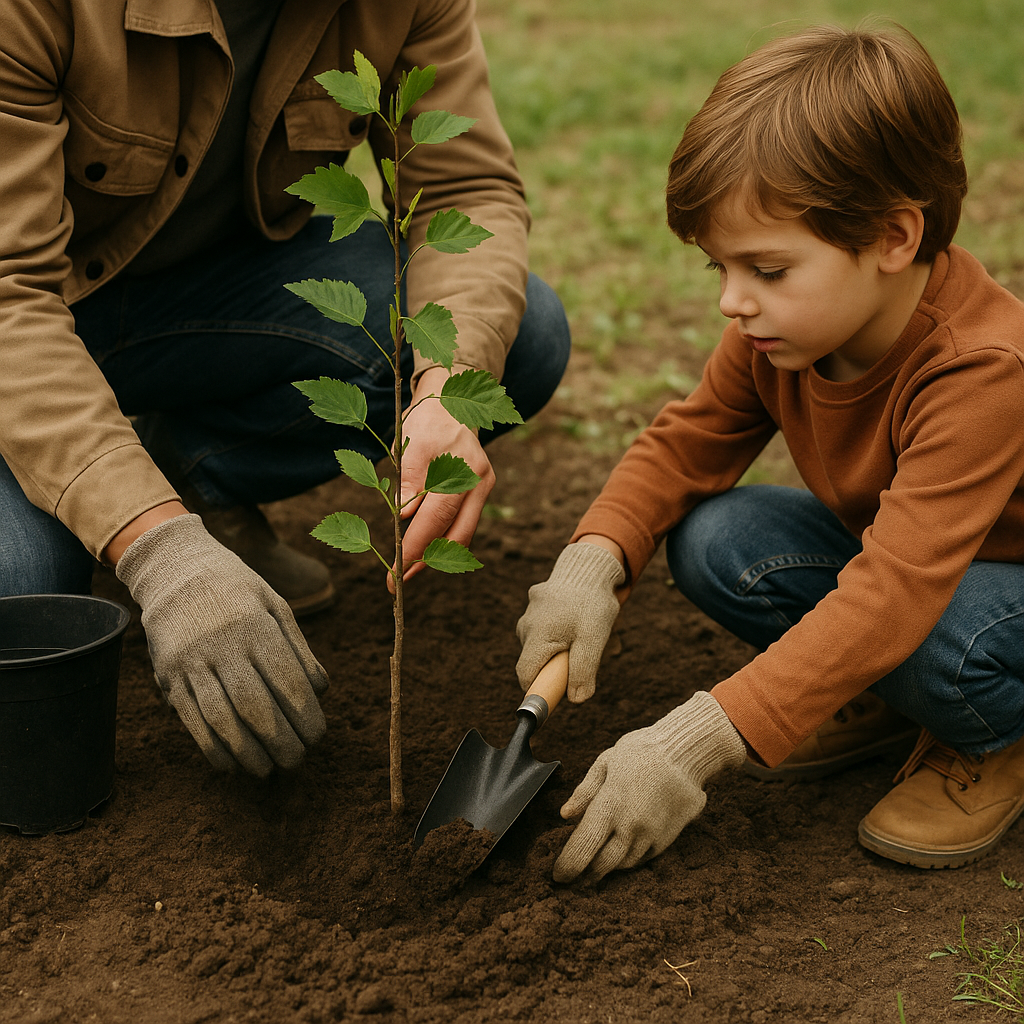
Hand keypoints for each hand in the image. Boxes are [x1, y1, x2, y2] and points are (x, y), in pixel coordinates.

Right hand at [115, 513, 328, 775]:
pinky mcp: (168, 675)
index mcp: (256, 626)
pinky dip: (212, 747)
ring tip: (267, 769)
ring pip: (222, 719)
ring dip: (247, 752)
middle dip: (280, 741)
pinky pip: (191, 720)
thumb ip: (299, 647)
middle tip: (297, 760)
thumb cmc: (237, 591)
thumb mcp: (275, 604)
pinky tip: (230, 763)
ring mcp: (192, 662)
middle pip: (255, 706)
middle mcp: (223, 645)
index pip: (286, 681)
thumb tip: (320, 691)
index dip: (304, 714)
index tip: (318, 735)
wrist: (175, 569)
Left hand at [391, 367, 493, 592]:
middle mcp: (479, 483)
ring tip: (409, 569)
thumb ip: (409, 478)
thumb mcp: (410, 444)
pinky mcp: (480, 493)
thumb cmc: (425, 423)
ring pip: (462, 534)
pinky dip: (443, 540)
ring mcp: (483, 489)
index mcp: (463, 469)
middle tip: (401, 579)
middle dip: (429, 560)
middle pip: (458, 535)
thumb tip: (406, 515)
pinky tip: (423, 551)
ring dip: (436, 554)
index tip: (395, 570)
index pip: (436, 519)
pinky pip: (462, 524)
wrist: (450, 405)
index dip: (415, 547)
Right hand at [516, 541, 625, 701]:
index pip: (526, 675)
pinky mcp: (537, 607)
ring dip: (570, 649)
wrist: (590, 566)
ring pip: (547, 646)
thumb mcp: (593, 639)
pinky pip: (551, 631)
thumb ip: (583, 670)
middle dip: (564, 666)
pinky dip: (569, 634)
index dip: (541, 689)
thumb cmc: (592, 602)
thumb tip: (577, 699)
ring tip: (594, 637)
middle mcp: (526, 626)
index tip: (561, 692)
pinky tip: (587, 625)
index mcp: (536, 635)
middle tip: (590, 656)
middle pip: (540, 662)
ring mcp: (530, 615)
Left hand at [552, 691, 745, 881]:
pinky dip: (629, 860)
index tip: (559, 876)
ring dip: (607, 868)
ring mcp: (650, 835)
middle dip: (586, 873)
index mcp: (610, 804)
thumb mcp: (606, 762)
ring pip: (623, 865)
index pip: (583, 846)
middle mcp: (630, 825)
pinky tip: (621, 853)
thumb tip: (565, 815)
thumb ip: (585, 791)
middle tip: (574, 876)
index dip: (568, 865)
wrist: (684, 753)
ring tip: (595, 867)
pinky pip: (643, 859)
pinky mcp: (666, 839)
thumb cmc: (641, 752)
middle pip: (602, 865)